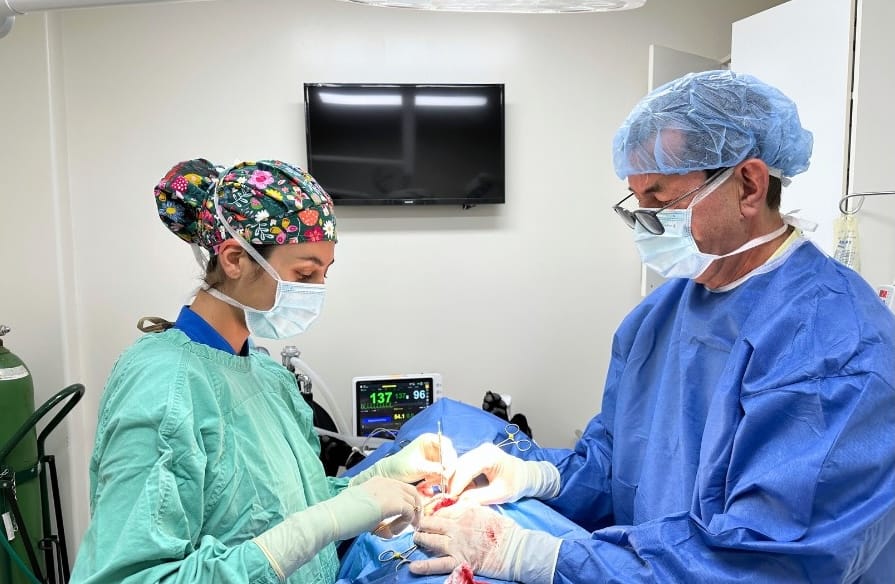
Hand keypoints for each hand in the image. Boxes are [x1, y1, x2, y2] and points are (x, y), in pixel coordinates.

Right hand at [253, 477, 420, 578]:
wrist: (333, 517)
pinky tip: (390, 532)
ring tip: (394, 531)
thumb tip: (388, 529)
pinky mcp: (393, 502)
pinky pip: (409, 512)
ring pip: (413, 503)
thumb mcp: (364, 508)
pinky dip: (404, 524)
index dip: (407, 503)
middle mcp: (386, 482)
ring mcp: (390, 490)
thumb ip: (378, 514)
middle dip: (415, 510)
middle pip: (412, 493)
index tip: (405, 518)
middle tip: (412, 525)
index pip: (402, 488)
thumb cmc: (342, 515)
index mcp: (378, 480)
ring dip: (408, 520)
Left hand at [350, 433, 457, 485]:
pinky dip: (439, 479)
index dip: (449, 456)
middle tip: (444, 479)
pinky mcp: (434, 467)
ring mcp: (435, 457)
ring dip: (442, 475)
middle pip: (450, 455)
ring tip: (430, 481)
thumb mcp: (416, 467)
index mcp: (428, 440)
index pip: (446, 444)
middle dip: (448, 468)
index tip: (448, 468)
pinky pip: (443, 473)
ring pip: (448, 466)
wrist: (390, 474)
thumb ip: (432, 468)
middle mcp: (434, 446)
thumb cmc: (399, 466)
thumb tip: (446, 472)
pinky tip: (428, 482)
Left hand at [410, 505, 561, 583]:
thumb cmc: (503, 530)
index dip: (431, 512)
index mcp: (464, 512)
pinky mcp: (459, 562)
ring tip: (415, 539)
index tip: (425, 513)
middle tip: (416, 525)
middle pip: (432, 524)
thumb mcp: (485, 511)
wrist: (515, 550)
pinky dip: (425, 566)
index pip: (441, 510)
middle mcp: (457, 527)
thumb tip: (453, 504)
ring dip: (420, 540)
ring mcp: (456, 545)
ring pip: (431, 541)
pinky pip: (438, 564)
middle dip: (422, 524)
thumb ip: (467, 507)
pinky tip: (413, 567)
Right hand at [448, 443, 559, 504]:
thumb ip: (479, 497)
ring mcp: (479, 450)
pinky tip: (461, 489)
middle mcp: (482, 449)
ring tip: (454, 496)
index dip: (456, 484)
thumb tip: (459, 501)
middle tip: (448, 499)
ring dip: (455, 481)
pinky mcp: (476, 455)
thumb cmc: (515, 484)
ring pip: (459, 465)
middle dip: (453, 483)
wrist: (524, 475)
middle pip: (460, 465)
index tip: (449, 498)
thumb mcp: (499, 495)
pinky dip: (460, 478)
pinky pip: (463, 465)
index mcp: (490, 456)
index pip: (467, 469)